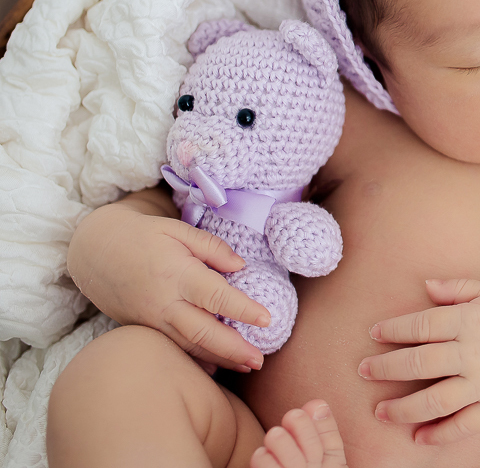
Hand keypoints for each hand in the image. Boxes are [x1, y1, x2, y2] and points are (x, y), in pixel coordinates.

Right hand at [68, 200, 271, 371]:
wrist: (94, 251)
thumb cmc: (143, 236)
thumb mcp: (178, 229)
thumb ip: (212, 247)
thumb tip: (241, 266)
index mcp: (175, 273)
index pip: (214, 295)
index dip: (242, 308)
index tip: (267, 318)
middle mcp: (163, 302)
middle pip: (202, 331)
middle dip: (233, 349)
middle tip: (260, 360)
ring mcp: (151, 319)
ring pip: (188, 345)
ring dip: (220, 358)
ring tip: (248, 365)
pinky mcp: (144, 329)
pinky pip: (173, 347)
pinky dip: (195, 360)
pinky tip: (216, 368)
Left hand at [359, 279, 479, 444]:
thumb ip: (457, 288)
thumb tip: (425, 286)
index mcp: (472, 320)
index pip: (422, 325)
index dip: (393, 330)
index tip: (375, 333)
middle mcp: (476, 353)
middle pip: (420, 364)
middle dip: (386, 369)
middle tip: (364, 370)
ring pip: (436, 401)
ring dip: (403, 409)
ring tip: (381, 411)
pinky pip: (465, 426)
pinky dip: (440, 435)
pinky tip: (419, 438)